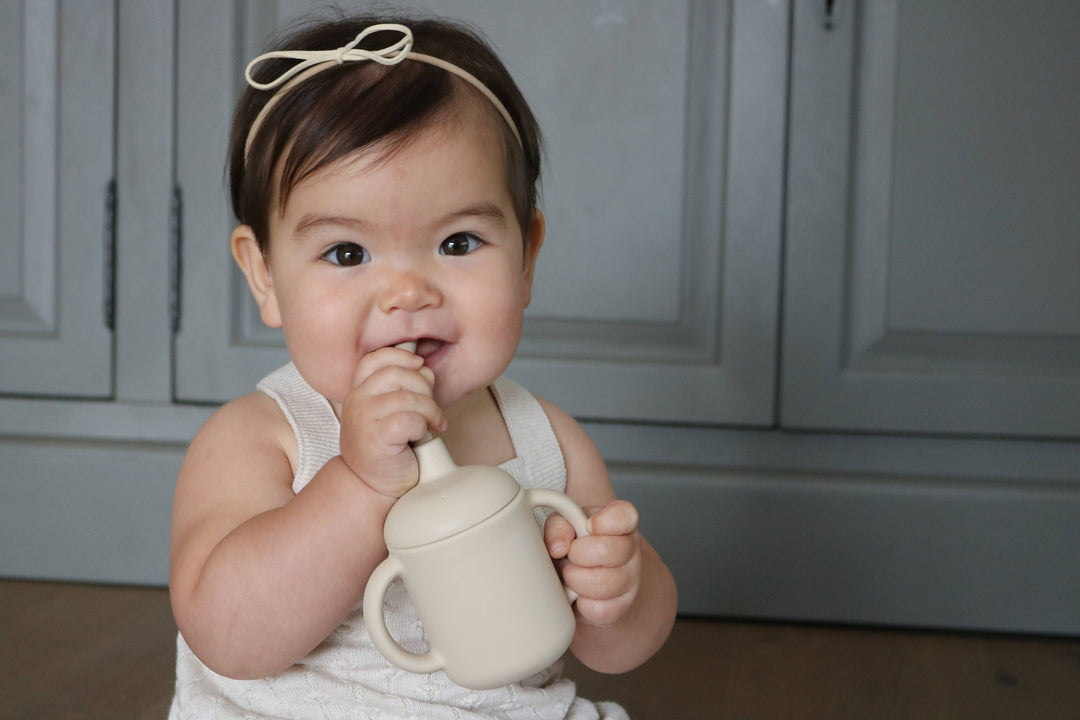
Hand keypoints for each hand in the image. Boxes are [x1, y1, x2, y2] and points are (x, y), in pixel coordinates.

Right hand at [338, 346, 445, 497]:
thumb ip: (403, 388)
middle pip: (398, 373)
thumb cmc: (386, 449)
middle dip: (424, 387)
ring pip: (409, 397)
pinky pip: (410, 419)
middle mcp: (356, 401)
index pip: (376, 359)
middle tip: (431, 407)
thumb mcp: (391, 412)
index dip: (401, 356)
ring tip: (433, 423)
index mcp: (358, 391)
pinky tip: (424, 436)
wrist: (370, 486)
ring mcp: (363, 418)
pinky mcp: (376, 437)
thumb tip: (425, 370)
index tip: (419, 367)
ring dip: (430, 410)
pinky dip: (424, 426)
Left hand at [545, 499, 641, 627]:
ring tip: (570, 574)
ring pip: (604, 583)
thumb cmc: (577, 548)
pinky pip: (599, 609)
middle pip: (610, 550)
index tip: (589, 525)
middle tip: (570, 555)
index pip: (626, 515)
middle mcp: (630, 550)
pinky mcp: (620, 607)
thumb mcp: (564, 527)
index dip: (606, 521)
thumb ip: (559, 527)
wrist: (589, 582)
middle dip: (579, 554)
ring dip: (576, 579)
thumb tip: (558, 546)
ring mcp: (629, 580)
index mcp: (620, 523)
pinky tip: (578, 594)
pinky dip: (581, 604)